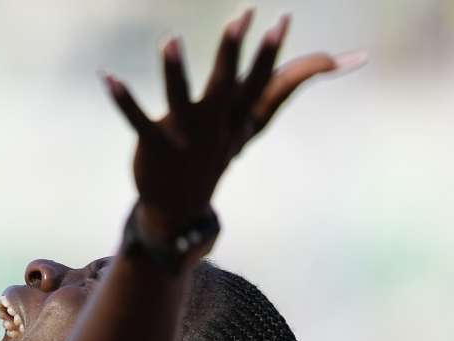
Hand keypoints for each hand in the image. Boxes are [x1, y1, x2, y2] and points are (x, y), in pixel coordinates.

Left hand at [104, 10, 365, 241]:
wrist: (178, 208)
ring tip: (169, 40)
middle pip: (226, 86)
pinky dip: (123, 101)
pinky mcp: (154, 147)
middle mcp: (213, 126)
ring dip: (175, 72)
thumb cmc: (216, 152)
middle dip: (232, 53)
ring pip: (181, 101)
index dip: (270, 52)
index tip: (281, 19)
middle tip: (240, 17)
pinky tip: (107, 77)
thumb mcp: (250, 122)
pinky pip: (138, 121)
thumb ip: (285, 86)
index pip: (259, 82)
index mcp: (236, 118)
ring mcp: (184, 138)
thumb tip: (346, 61)